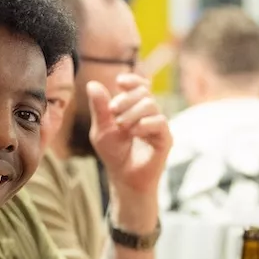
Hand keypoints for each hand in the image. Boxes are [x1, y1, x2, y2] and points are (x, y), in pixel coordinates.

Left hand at [86, 75, 171, 203]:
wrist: (124, 178)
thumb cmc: (114, 154)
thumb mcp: (101, 129)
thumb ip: (99, 108)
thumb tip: (92, 84)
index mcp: (134, 108)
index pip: (139, 85)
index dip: (132, 80)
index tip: (120, 82)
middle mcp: (148, 114)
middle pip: (143, 92)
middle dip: (126, 99)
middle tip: (113, 112)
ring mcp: (158, 125)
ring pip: (150, 104)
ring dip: (132, 113)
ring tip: (122, 127)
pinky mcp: (165, 138)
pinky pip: (160, 121)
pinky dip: (144, 124)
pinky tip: (134, 133)